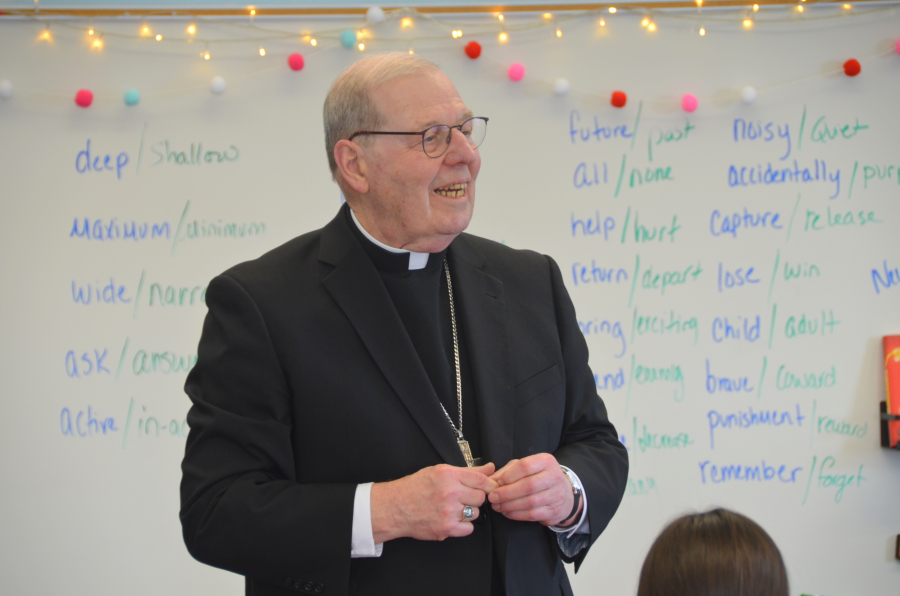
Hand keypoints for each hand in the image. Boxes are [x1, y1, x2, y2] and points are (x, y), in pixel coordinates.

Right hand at [370, 463, 496, 542]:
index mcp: (449, 475)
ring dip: (468, 512)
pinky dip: (463, 526)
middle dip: (474, 498)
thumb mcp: (439, 471)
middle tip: (463, 498)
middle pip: (480, 497)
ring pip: (475, 513)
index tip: (489, 488)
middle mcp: (450, 493)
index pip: (481, 480)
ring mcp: (448, 512)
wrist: (395, 507)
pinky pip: (468, 529)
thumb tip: (490, 468)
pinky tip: (452, 519)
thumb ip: (468, 471)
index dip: (489, 485)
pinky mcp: (446, 528)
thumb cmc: (415, 487)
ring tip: (453, 508)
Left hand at [487, 454, 579, 526]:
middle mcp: (554, 477)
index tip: (498, 482)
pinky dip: (516, 515)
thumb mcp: (525, 467)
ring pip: (530, 502)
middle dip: (507, 493)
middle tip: (492, 497)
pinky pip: (532, 514)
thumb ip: (507, 471)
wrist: (564, 493)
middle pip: (528, 486)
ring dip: (510, 505)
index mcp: (546, 461)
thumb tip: (490, 481)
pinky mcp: (554, 511)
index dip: (509, 475)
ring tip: (497, 506)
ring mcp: (556, 495)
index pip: (525, 466)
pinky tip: (507, 512)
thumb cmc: (539, 477)